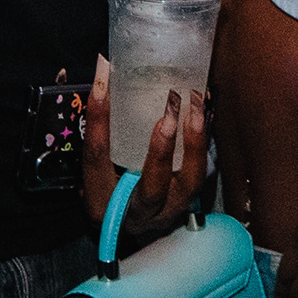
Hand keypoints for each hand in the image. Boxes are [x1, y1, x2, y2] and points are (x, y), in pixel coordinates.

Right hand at [80, 56, 212, 253]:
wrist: (128, 225)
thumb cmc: (107, 189)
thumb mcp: (92, 166)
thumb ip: (97, 129)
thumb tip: (103, 73)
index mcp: (101, 203)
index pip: (96, 160)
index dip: (98, 121)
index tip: (103, 81)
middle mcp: (138, 212)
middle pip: (152, 188)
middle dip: (161, 151)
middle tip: (168, 113)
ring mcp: (169, 209)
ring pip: (189, 184)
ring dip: (195, 145)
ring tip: (197, 109)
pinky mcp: (189, 199)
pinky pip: (202, 172)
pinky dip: (204, 142)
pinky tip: (204, 113)